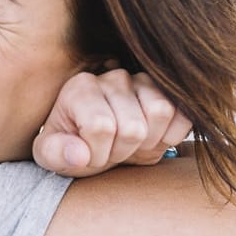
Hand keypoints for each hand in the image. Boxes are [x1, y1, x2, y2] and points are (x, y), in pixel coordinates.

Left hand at [32, 69, 191, 176]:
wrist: (99, 140)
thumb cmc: (74, 145)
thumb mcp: (51, 155)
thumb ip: (56, 154)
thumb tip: (79, 154)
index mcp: (80, 88)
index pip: (101, 126)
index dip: (98, 154)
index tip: (89, 157)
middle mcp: (113, 78)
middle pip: (133, 127)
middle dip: (123, 153)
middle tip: (112, 153)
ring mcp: (144, 81)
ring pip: (161, 111)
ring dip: (149, 142)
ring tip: (132, 146)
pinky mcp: (169, 91)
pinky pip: (184, 112)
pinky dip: (174, 135)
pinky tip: (154, 140)